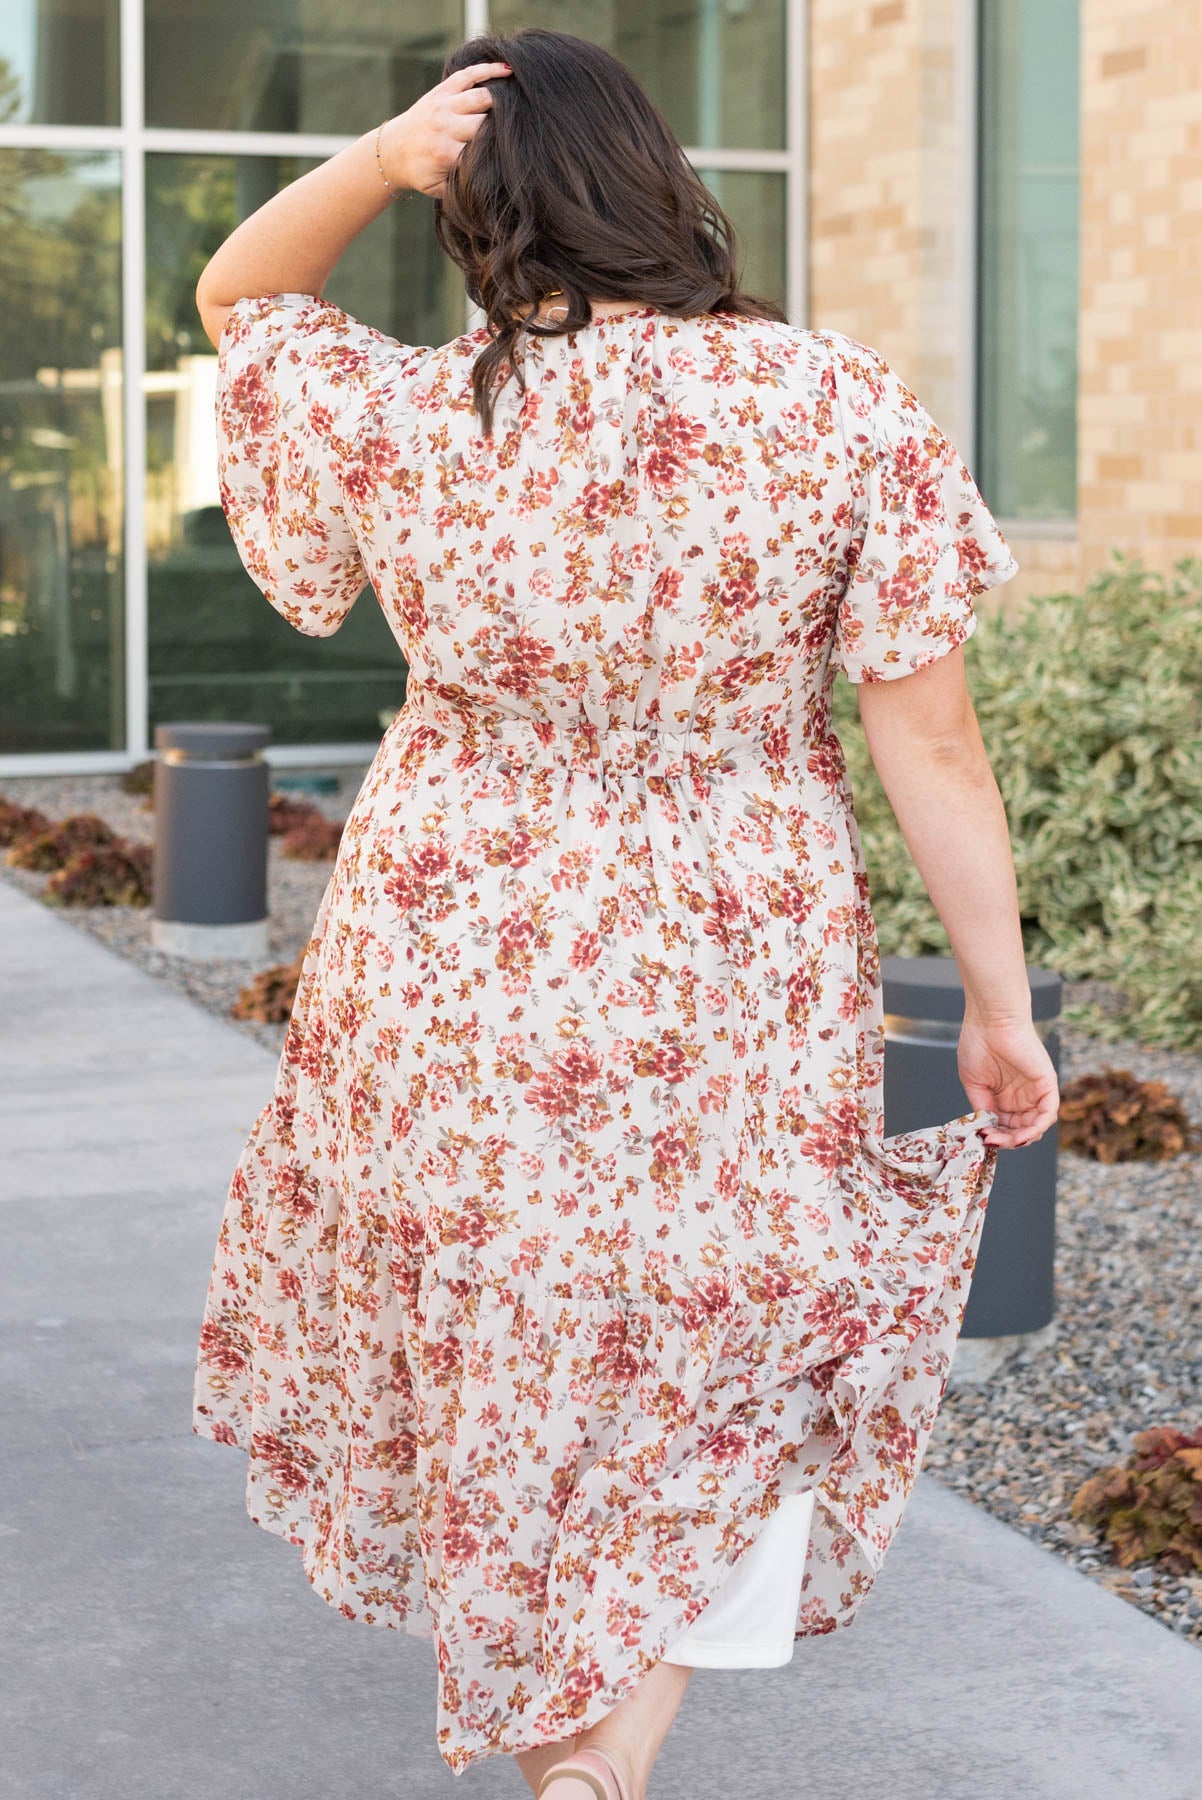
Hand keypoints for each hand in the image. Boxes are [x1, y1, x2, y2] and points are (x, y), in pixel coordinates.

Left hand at [378, 61, 512, 200]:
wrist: (392, 150)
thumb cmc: (421, 173)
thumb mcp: (440, 189)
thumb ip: (463, 187)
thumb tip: (494, 185)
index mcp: (445, 153)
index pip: (482, 150)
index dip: (501, 151)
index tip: (517, 154)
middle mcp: (445, 126)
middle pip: (484, 122)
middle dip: (503, 124)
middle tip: (523, 126)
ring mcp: (443, 105)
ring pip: (480, 96)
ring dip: (502, 96)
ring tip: (522, 96)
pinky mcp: (442, 90)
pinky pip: (468, 75)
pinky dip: (487, 69)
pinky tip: (508, 69)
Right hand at [957, 1014, 1060, 1150]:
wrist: (990, 1020)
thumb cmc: (978, 1043)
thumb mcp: (974, 1083)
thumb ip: (982, 1107)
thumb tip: (986, 1130)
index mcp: (1004, 1096)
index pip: (1006, 1126)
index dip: (996, 1137)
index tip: (983, 1138)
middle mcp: (1022, 1096)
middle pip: (1021, 1130)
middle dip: (1007, 1140)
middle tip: (992, 1140)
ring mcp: (1035, 1091)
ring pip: (1036, 1126)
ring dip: (1022, 1138)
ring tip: (1007, 1139)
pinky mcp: (1047, 1084)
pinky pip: (1049, 1112)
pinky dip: (1038, 1127)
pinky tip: (1023, 1133)